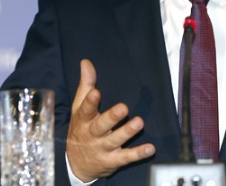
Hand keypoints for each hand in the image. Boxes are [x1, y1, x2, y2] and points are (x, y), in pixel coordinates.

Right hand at [65, 59, 155, 181]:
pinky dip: (138, 153)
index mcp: (83, 120)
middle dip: (112, 117)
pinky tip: (150, 148)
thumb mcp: (79, 108)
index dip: (90, 102)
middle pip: (101, 126)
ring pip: (115, 140)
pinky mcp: (113, 161)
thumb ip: (86, 85)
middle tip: (123, 108)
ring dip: (128, 132)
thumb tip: (86, 62)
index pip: (85, 110)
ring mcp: (102, 149)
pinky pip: (126, 158)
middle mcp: (92, 135)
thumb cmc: (81, 129)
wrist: (75, 164)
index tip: (96, 93)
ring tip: (139, 122)